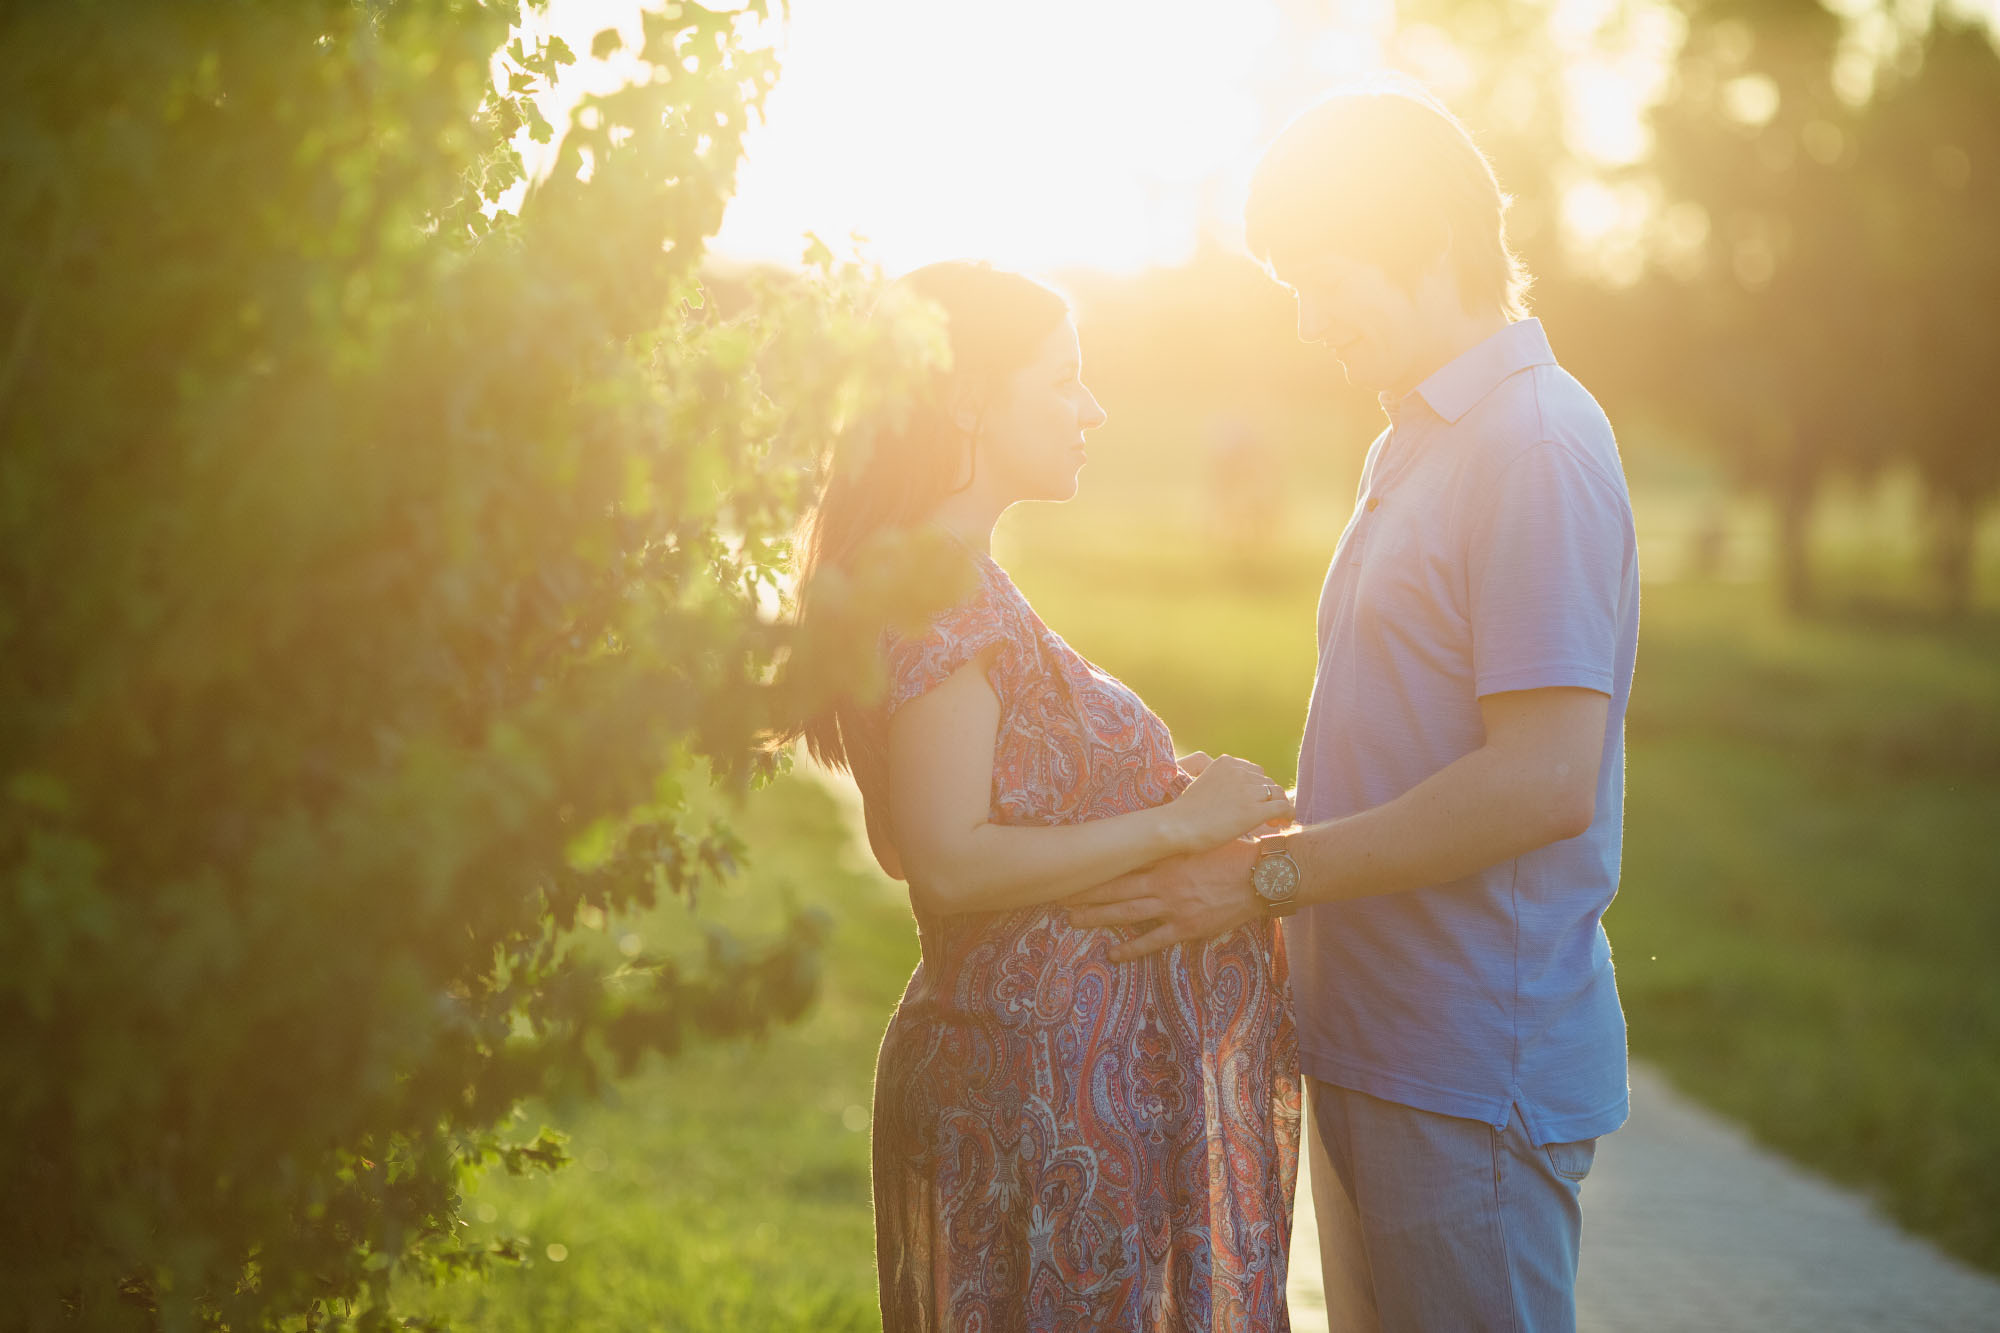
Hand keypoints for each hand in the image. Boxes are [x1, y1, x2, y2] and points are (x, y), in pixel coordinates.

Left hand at [1066, 840, 1261, 961]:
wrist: (1260, 876)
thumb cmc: (1233, 853)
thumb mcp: (1201, 840)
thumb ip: (1176, 840)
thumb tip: (1153, 834)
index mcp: (1166, 857)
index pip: (1123, 860)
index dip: (1097, 865)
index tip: (1074, 865)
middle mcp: (1163, 881)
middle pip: (1116, 887)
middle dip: (1087, 892)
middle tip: (1059, 895)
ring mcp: (1172, 906)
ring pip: (1126, 912)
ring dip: (1098, 916)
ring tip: (1073, 920)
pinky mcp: (1185, 927)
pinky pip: (1153, 940)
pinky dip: (1132, 948)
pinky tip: (1113, 954)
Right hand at [1164, 754, 1291, 854]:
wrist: (1178, 826)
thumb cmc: (1185, 812)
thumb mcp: (1203, 784)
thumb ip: (1221, 783)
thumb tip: (1235, 797)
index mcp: (1226, 762)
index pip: (1255, 771)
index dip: (1258, 787)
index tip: (1257, 801)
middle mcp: (1239, 772)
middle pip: (1267, 782)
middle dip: (1269, 797)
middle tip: (1268, 815)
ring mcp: (1248, 790)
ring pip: (1278, 794)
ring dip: (1279, 807)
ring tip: (1276, 821)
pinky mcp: (1255, 810)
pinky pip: (1283, 807)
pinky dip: (1288, 815)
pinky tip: (1284, 824)